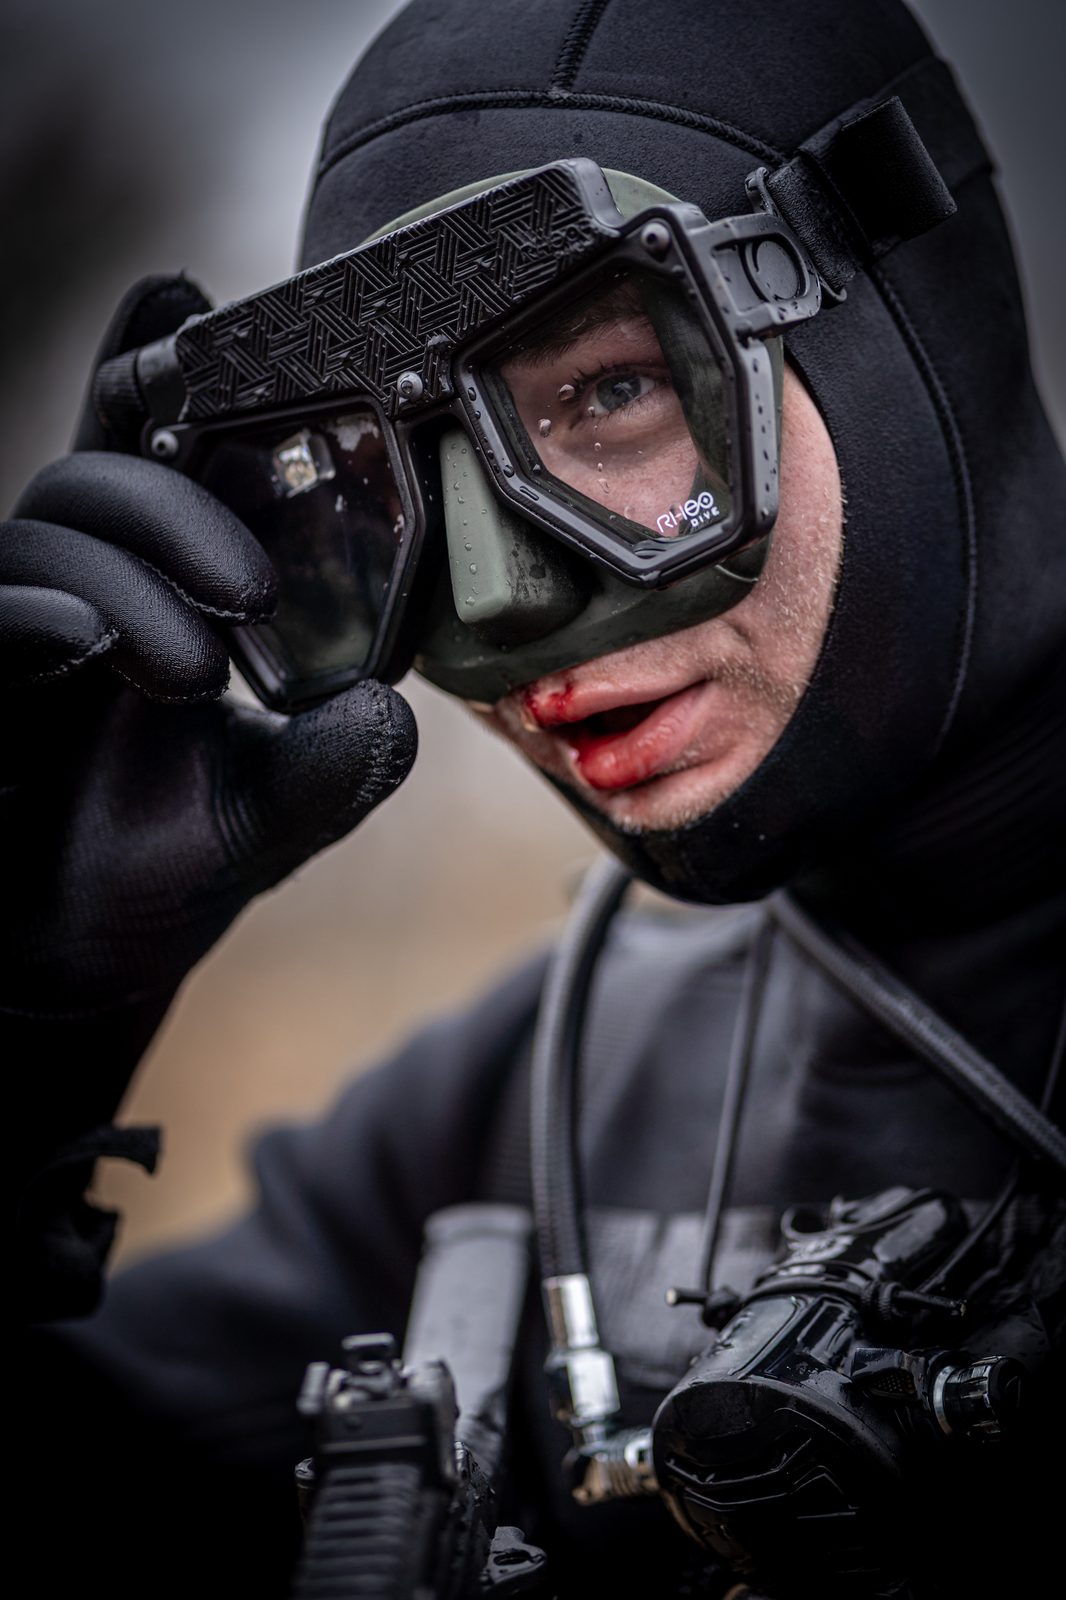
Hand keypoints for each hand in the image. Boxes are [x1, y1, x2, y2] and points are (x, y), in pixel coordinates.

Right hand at [3, 278, 416, 1141]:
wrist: (71, 964)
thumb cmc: (161, 871)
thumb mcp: (268, 821)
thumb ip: (329, 768)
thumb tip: (389, 717)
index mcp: (155, 592)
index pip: (155, 460)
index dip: (156, 369)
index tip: (189, 296)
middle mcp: (78, 589)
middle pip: (102, 471)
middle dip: (179, 505)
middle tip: (253, 592)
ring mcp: (16, 630)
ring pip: (46, 527)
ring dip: (128, 575)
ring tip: (189, 664)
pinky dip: (30, 611)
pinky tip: (76, 638)